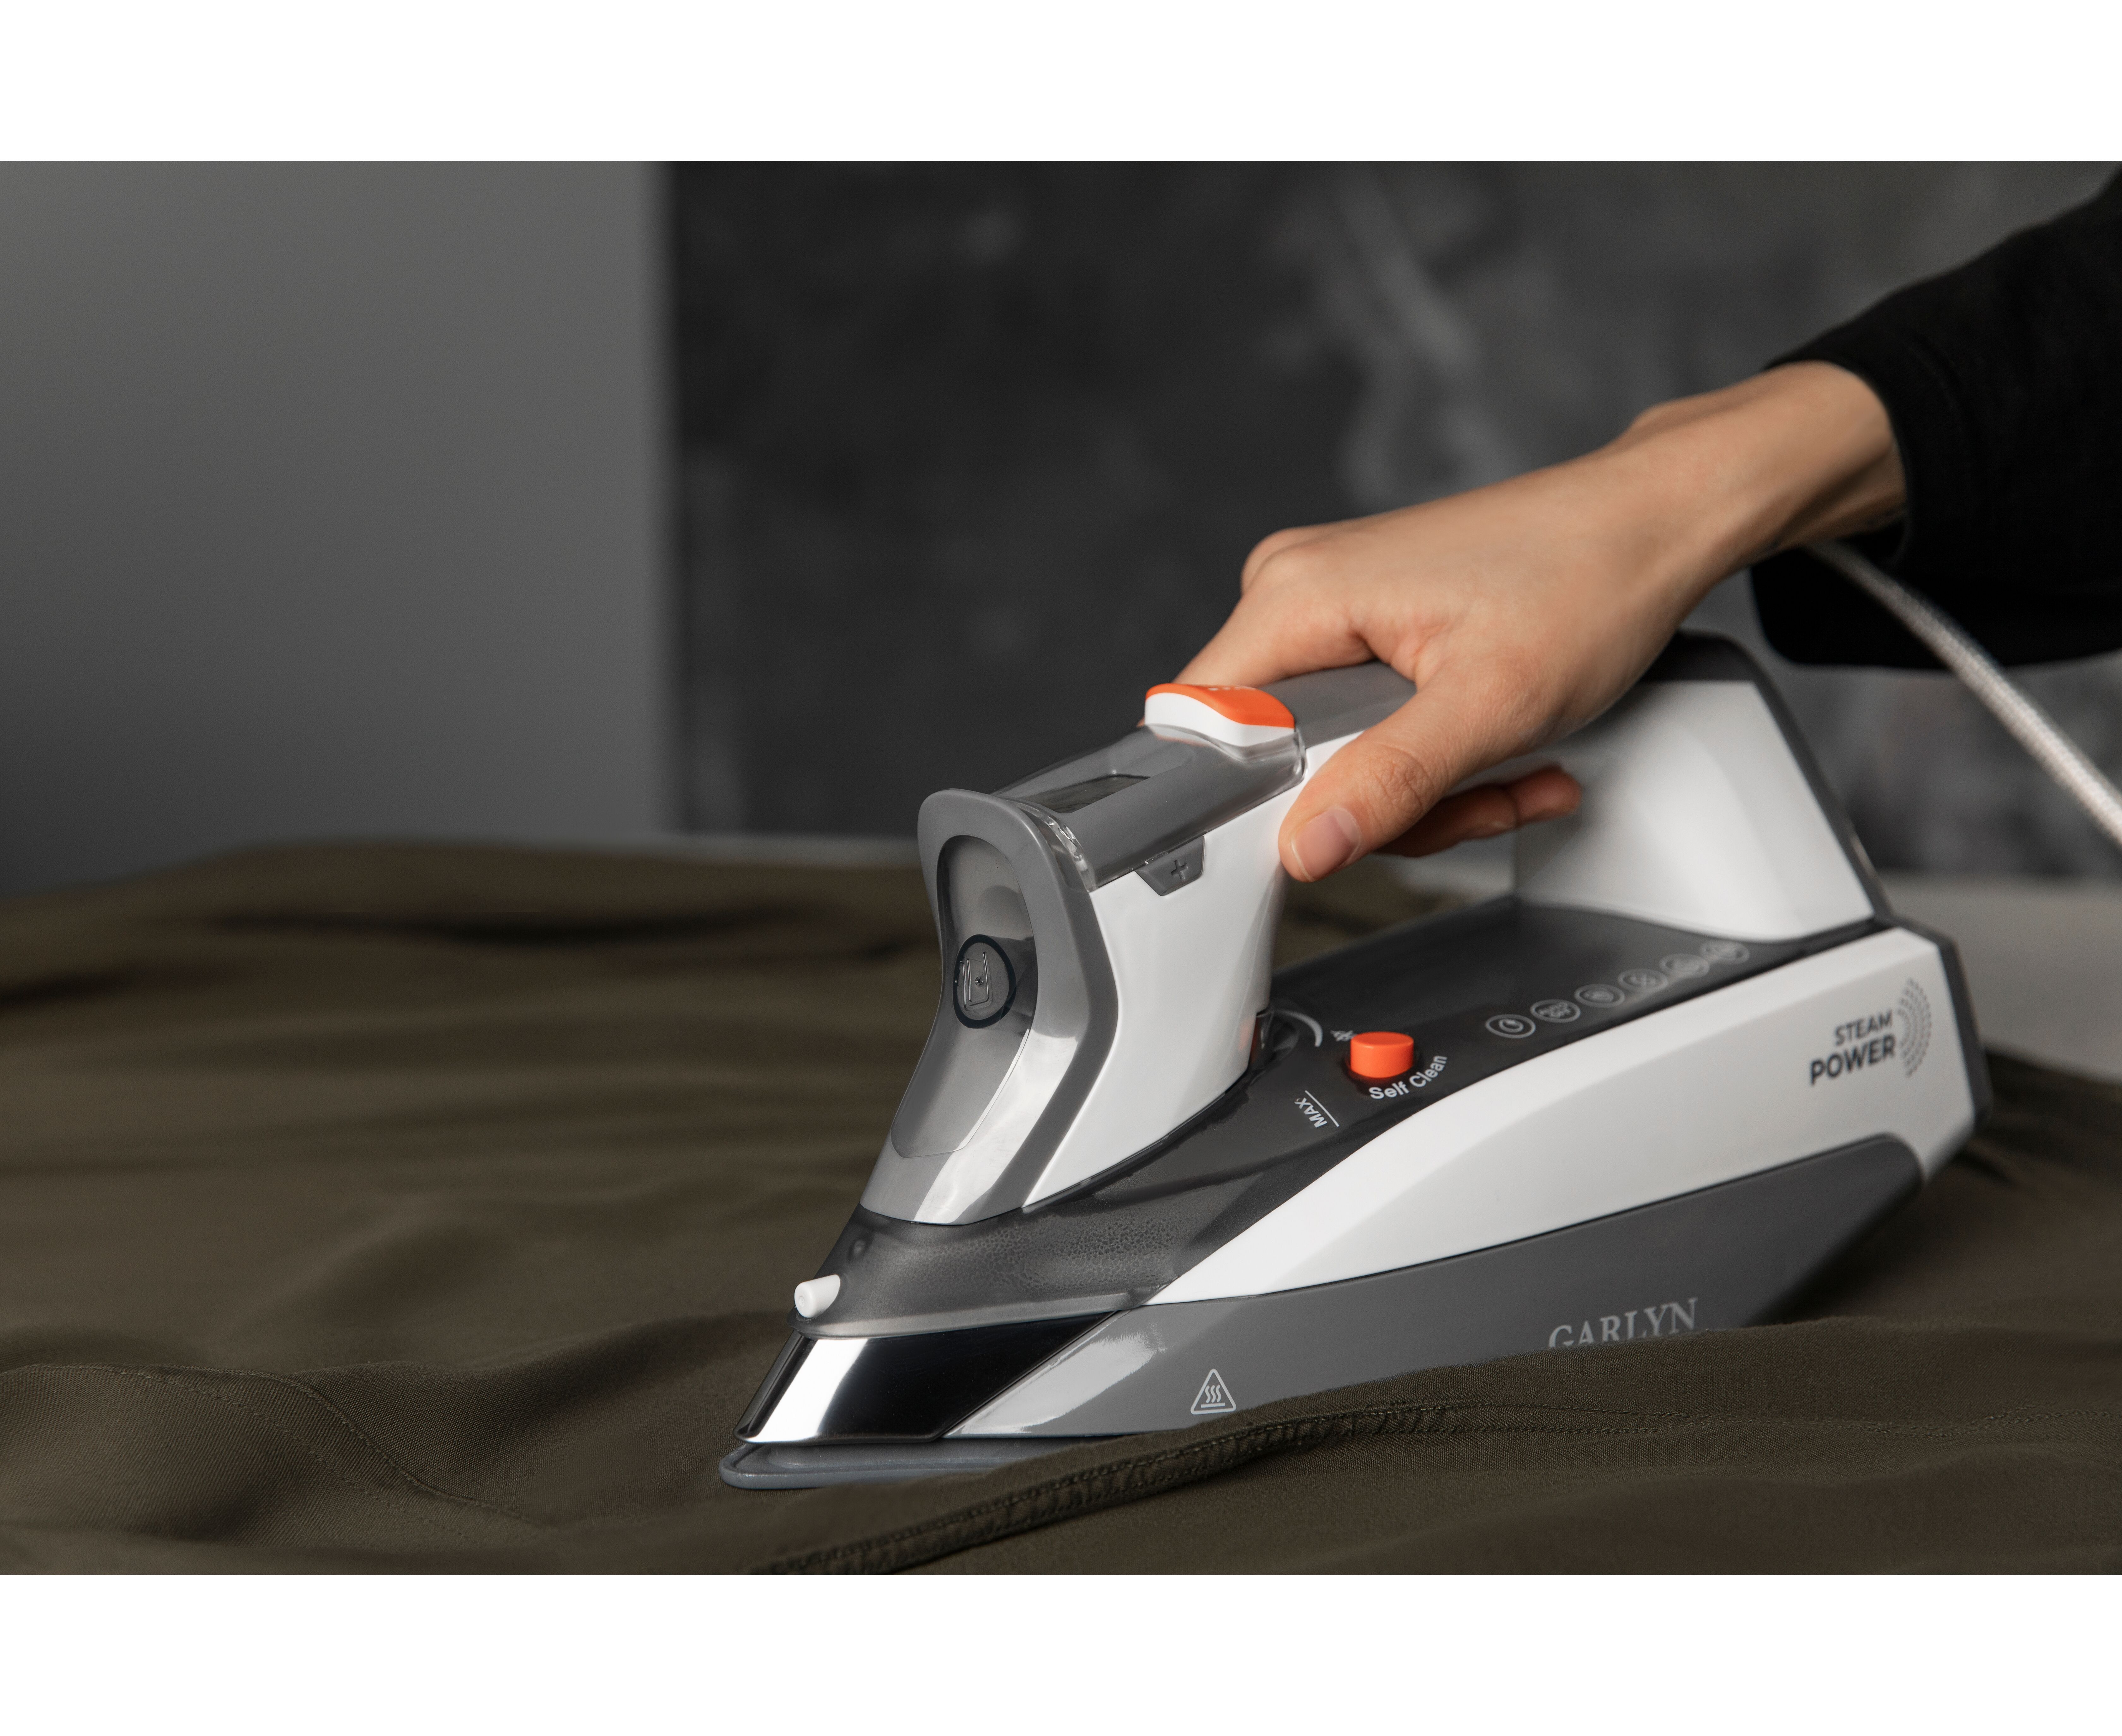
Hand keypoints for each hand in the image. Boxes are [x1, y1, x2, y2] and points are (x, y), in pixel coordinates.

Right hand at [1178, 362, 1904, 880]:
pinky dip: (1432, 758)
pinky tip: (1504, 757)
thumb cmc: (1589, 579)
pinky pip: (1366, 725)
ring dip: (1422, 792)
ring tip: (1511, 776)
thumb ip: (1388, 782)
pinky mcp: (1367, 622)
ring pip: (1329, 752)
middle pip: (1272, 753)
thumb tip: (1306, 846)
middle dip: (1374, 803)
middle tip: (1471, 804)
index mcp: (1295, 595)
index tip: (1328, 835)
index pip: (1205, 727)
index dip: (1248, 801)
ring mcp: (1330, 605)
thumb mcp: (1490, 706)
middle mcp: (1295, 590)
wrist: (1657, 521)